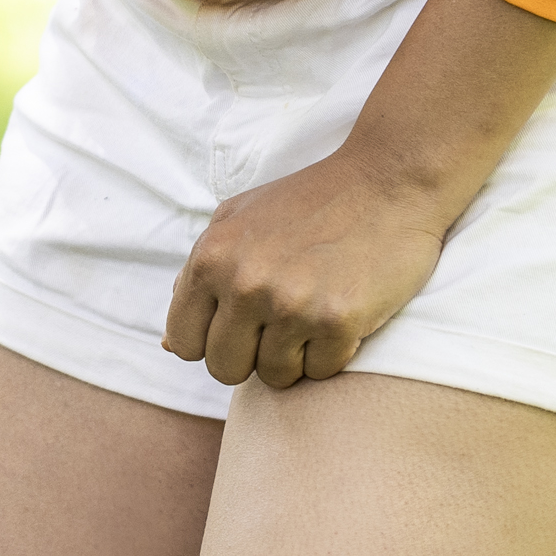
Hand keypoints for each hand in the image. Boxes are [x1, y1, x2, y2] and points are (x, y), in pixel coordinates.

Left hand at [161, 150, 462, 389]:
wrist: (387, 178)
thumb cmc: (310, 200)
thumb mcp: (238, 219)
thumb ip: (198, 277)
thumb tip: (169, 347)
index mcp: (212, 258)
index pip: (184, 343)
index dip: (212, 341)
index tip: (241, 325)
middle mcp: (245, 283)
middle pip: (224, 368)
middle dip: (251, 356)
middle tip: (282, 325)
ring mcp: (292, 303)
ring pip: (274, 376)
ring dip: (295, 356)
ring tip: (314, 313)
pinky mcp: (338, 320)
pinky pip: (320, 372)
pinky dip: (333, 353)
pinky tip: (343, 314)